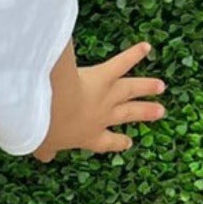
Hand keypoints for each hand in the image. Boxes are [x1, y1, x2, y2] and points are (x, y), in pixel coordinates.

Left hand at [32, 40, 165, 162]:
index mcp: (87, 136)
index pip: (105, 142)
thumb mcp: (42, 144)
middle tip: (160, 111)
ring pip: (129, 89)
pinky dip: (133, 54)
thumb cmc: (44, 129)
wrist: (49, 109)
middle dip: (144, 112)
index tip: (129, 141)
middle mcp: (101, 116)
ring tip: (160, 84)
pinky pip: (120, 63)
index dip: (118, 142)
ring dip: (145, 86)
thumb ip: (45, 149)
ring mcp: (105, 96)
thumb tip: (43, 157)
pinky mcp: (101, 76)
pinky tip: (145, 46)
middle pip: (127, 114)